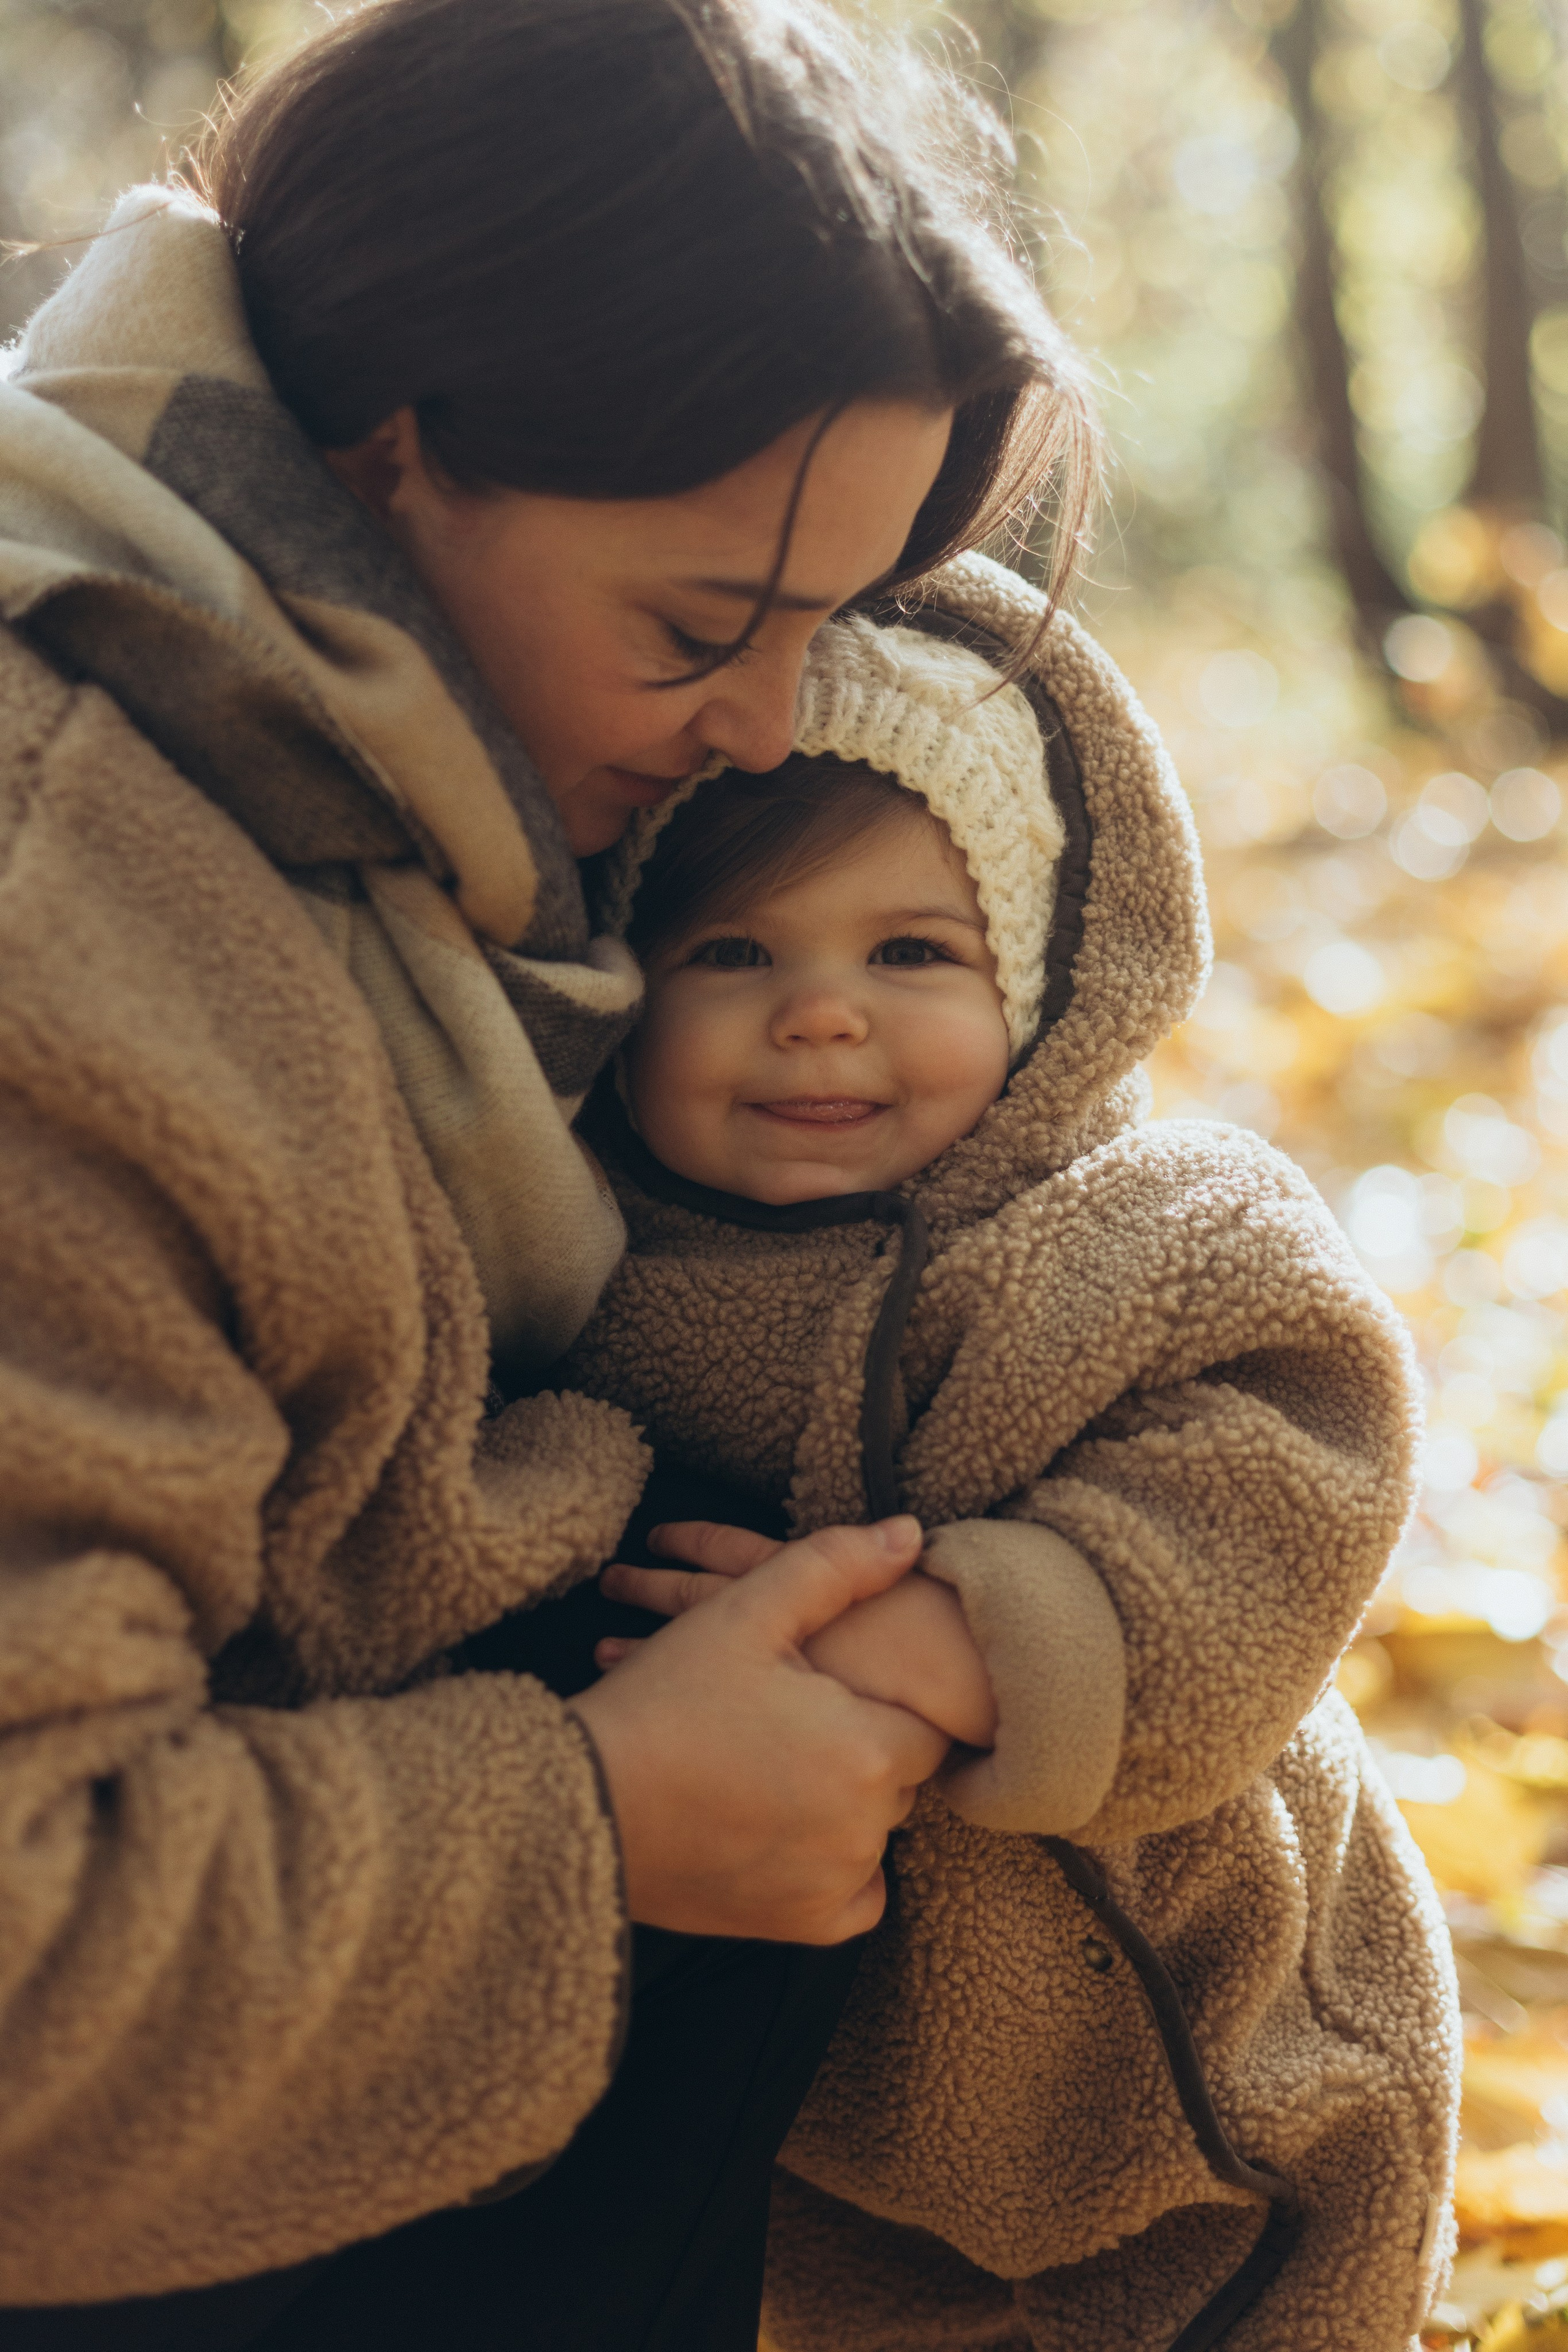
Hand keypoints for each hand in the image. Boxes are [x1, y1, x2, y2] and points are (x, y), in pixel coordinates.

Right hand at [570, 1518, 949, 1943]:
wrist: (581, 1805)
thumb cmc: (664, 1703)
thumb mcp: (744, 1613)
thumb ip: (834, 1568)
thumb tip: (910, 1534)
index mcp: (867, 1750)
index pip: (926, 1724)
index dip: (880, 1699)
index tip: (832, 1693)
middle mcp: (864, 1828)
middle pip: (900, 1778)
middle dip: (861, 1747)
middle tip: (795, 1725)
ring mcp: (832, 1884)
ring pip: (875, 1831)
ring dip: (845, 1802)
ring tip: (779, 1769)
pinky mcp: (797, 1924)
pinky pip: (855, 1897)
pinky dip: (835, 1868)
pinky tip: (791, 1827)